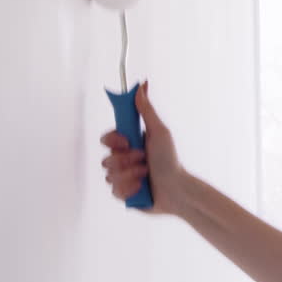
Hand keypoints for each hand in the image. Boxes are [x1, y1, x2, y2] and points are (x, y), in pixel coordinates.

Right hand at [99, 80, 187, 216]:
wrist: (176, 189)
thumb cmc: (170, 160)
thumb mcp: (159, 132)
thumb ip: (146, 110)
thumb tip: (141, 86)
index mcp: (130, 145)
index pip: (108, 139)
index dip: (113, 140)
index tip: (126, 141)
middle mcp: (124, 161)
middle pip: (106, 159)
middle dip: (125, 160)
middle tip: (143, 160)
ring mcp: (122, 178)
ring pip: (109, 176)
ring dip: (130, 174)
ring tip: (146, 175)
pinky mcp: (124, 195)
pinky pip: (114, 191)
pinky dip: (130, 189)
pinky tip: (141, 187)